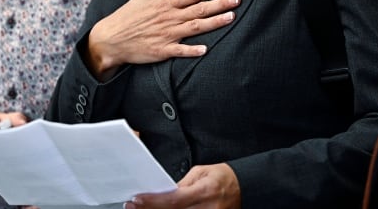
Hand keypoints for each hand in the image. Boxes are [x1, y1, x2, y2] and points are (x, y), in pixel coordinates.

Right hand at [87, 0, 240, 78]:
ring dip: (213, 23)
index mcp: (166, 3)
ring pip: (195, 28)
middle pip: (199, 9)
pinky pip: (179, 50)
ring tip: (231, 17)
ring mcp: (167, 34)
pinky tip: (205, 49)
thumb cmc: (128, 16)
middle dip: (220, 3)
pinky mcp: (162, 50)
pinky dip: (192, 50)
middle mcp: (170, 17)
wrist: (110, 39)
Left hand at [125, 163, 240, 208]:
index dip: (153, 202)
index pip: (174, 200)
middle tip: (133, 206)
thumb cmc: (223, 178)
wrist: (243, 188)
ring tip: (145, 208)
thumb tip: (164, 193)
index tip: (137, 200)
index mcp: (205, 191)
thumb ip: (182, 184)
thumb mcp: (202, 172)